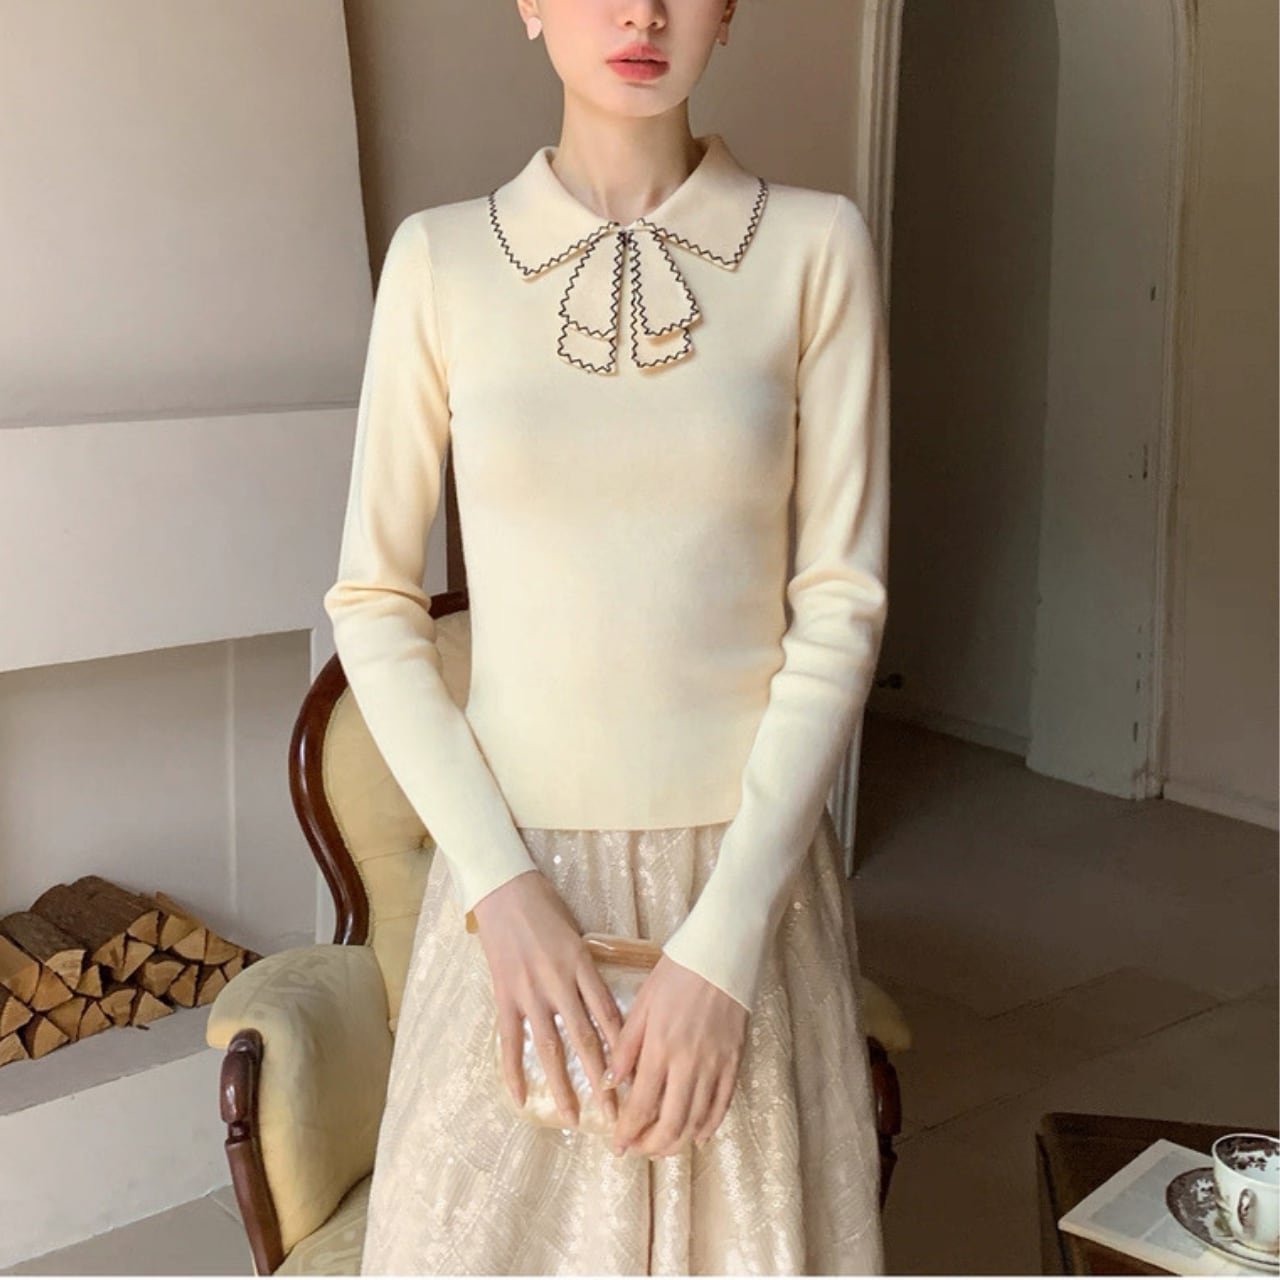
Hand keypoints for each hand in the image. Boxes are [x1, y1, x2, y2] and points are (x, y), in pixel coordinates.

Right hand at [471, 870, 623, 1127]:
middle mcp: (559, 983)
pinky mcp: (504, 996)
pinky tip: (521, 1098)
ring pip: (550, 1047)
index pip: (609, 1016)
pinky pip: (510, 1041)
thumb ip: (587, 971)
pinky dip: (514, 1071)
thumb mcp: (576, 935)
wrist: (503, 890)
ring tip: (574, 1117)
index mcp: (583, 965)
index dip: (623, 1049)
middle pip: (586, 1039)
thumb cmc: (544, 906)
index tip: (637, 1077)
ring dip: (563, 1085)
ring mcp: (530, 992)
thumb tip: (603, 1007)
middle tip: (616, 1114)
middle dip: (602, 1079)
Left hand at [604, 954, 748, 1157]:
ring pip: (697, 1120)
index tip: (617, 1144)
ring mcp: (715, 1064)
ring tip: (662, 1146)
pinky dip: (709, 1126)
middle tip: (638, 1149)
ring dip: (677, 1142)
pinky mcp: (734, 1061)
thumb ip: (626, 1046)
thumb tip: (611, 1082)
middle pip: (670, 1123)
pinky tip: (697, 1135)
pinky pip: (723, 1104)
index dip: (628, 1132)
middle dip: (651, 1146)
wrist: (721, 953)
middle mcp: (688, 1062)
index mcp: (660, 1047)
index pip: (641, 1105)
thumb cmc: (677, 972)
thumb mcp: (642, 1003)